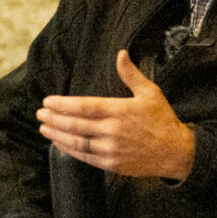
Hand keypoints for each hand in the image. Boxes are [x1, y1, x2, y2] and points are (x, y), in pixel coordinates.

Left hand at [38, 51, 195, 180]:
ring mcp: (111, 149)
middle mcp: (113, 131)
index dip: (63, 104)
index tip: (47, 101)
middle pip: (76, 125)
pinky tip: (59, 143)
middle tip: (40, 112)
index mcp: (120, 111)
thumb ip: (131, 74)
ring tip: (43, 127)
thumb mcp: (150, 92)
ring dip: (57, 135)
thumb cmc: (162, 120)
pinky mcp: (111, 164)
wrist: (176, 152)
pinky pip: (85, 157)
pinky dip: (69, 150)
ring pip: (77, 142)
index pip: (85, 106)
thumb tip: (121, 53)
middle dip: (54, 118)